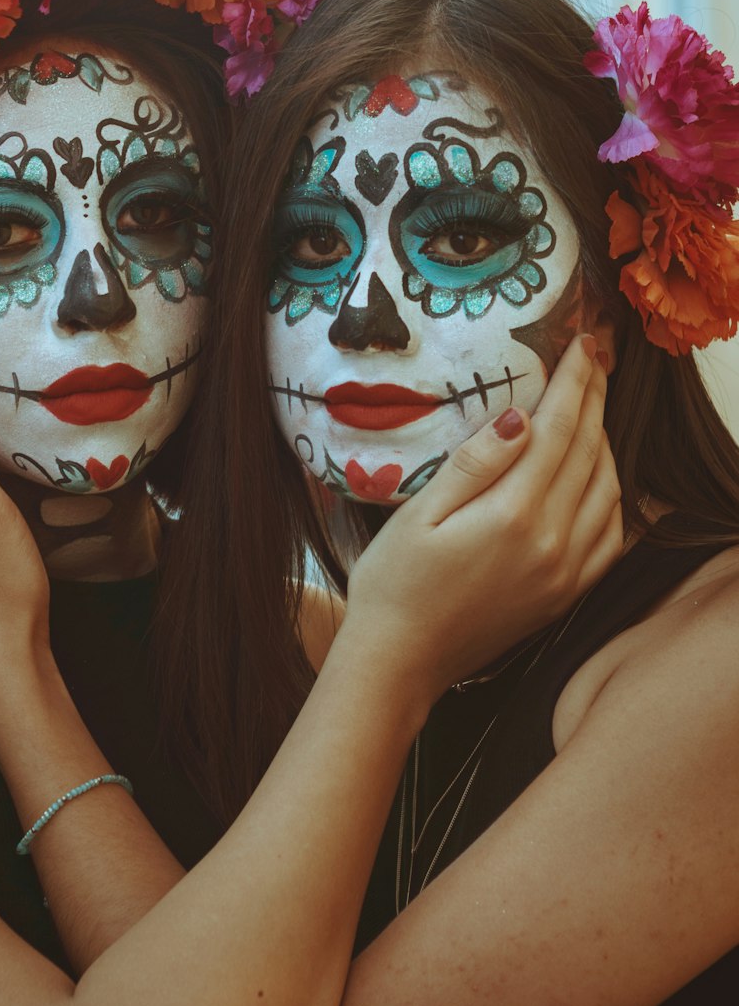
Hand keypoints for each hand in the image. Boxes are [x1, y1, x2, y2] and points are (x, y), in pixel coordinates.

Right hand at [345, 335, 621, 698]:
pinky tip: (594, 476)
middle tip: (593, 360)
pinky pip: (609, 536)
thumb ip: (475, 463)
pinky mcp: (565, 595)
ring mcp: (565, 574)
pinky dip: (611, 495)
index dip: (574, 381)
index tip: (583, 344)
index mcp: (513, 517)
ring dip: (604, 443)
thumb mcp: (419, 513)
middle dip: (594, 400)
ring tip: (589, 409)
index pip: (558, 430)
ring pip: (608, 491)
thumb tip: (521, 417)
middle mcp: (552, 544)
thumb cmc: (394, 583)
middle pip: (589, 453)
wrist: (401, 661)